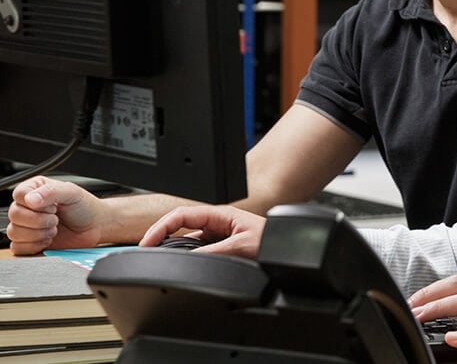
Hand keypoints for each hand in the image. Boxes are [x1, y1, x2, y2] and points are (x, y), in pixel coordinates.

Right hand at [5, 176, 105, 254]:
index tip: (53, 206)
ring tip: (54, 228)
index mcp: (35, 189)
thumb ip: (51, 192)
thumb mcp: (72, 193)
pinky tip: (48, 239)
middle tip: (55, 219)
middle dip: (39, 220)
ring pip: (14, 232)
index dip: (34, 203)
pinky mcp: (28, 242)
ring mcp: (26, 225)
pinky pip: (18, 247)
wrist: (95, 226)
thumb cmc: (85, 207)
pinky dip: (35, 245)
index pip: (18, 194)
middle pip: (14, 215)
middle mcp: (27, 207)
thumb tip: (31, 199)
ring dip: (38, 233)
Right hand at [140, 205, 265, 258]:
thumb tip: (187, 260)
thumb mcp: (240, 246)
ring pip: (187, 242)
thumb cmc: (272, 241)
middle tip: (144, 253)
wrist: (287, 251)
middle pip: (179, 228)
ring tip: (156, 259)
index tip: (147, 241)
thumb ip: (213, 252)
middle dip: (160, 238)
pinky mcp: (220, 248)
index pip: (181, 216)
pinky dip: (185, 259)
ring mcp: (217, 236)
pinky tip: (178, 266)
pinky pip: (197, 252)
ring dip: (172, 250)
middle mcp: (216, 224)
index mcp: (219, 215)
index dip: (160, 227)